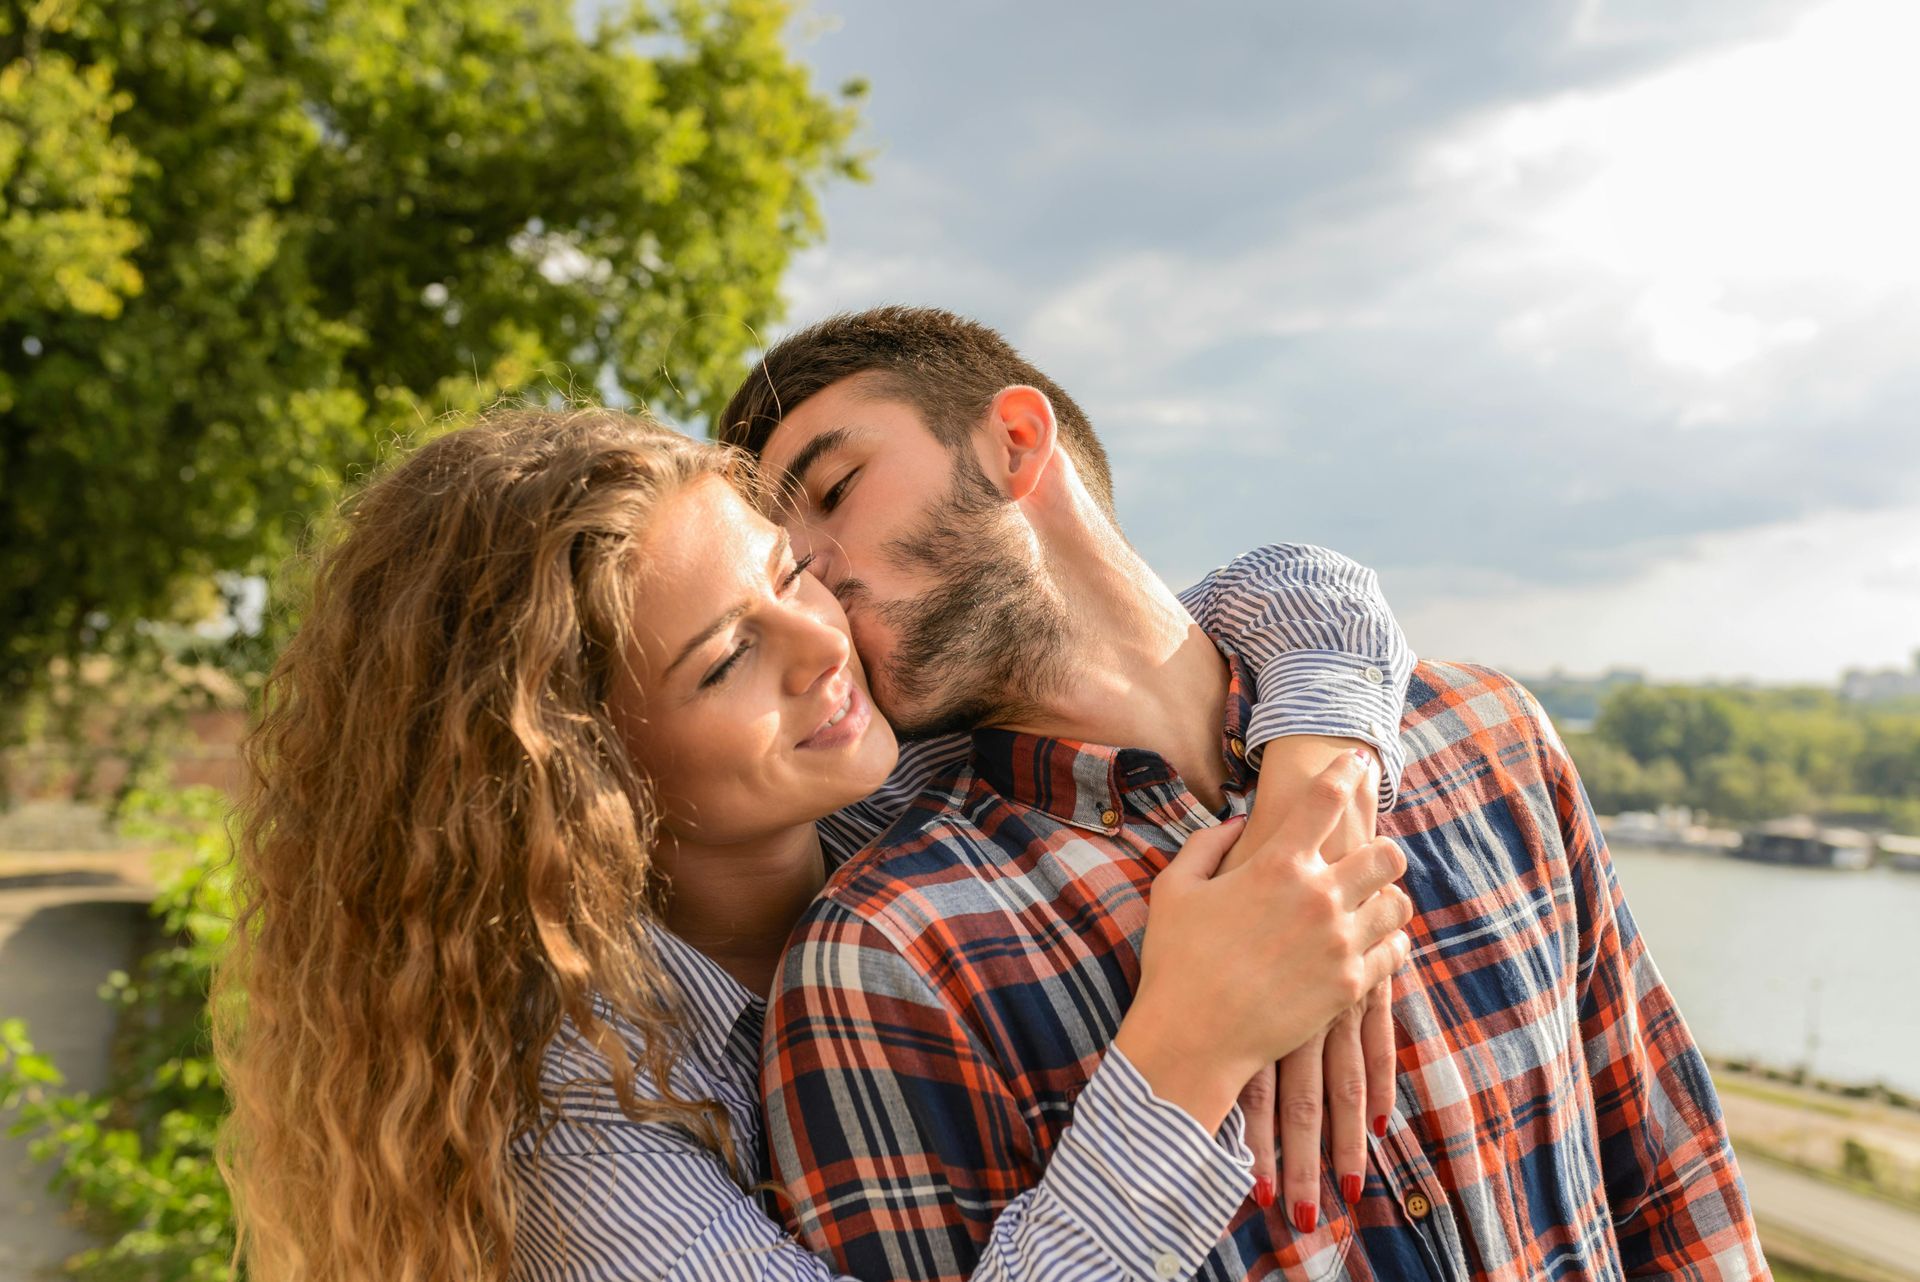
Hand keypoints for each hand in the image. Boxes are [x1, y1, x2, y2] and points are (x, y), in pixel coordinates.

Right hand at [1114, 751, 1411, 1135]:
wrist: (1193, 1037)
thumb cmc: (1176, 960)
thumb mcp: (1175, 889)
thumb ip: (1207, 845)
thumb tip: (1239, 823)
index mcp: (1277, 864)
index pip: (1327, 800)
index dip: (1347, 773)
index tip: (1357, 762)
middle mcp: (1319, 896)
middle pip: (1387, 853)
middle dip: (1381, 849)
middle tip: (1367, 857)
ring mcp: (1340, 943)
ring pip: (1398, 903)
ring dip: (1386, 897)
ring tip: (1369, 903)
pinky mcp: (1351, 985)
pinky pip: (1396, 950)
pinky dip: (1388, 941)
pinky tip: (1371, 942)